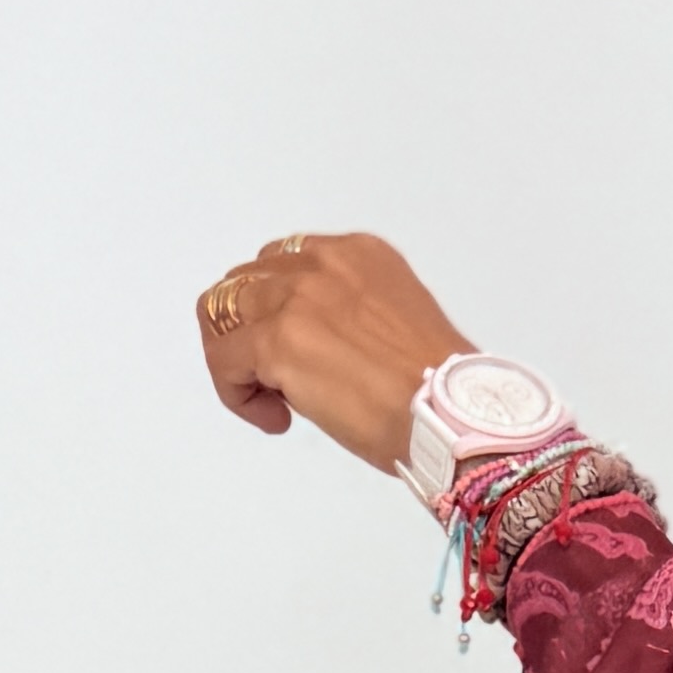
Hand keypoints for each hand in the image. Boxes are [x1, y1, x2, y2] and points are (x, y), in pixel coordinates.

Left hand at [192, 230, 471, 471]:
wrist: (450, 418)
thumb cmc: (439, 391)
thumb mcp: (398, 322)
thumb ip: (352, 314)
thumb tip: (319, 345)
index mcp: (358, 254)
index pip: (284, 263)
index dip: (278, 310)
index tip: (297, 351)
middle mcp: (322, 263)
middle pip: (245, 283)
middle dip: (250, 332)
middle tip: (276, 379)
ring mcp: (295, 299)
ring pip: (221, 314)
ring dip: (237, 360)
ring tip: (272, 399)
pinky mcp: (275, 342)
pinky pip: (223, 360)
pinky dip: (237, 394)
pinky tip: (275, 418)